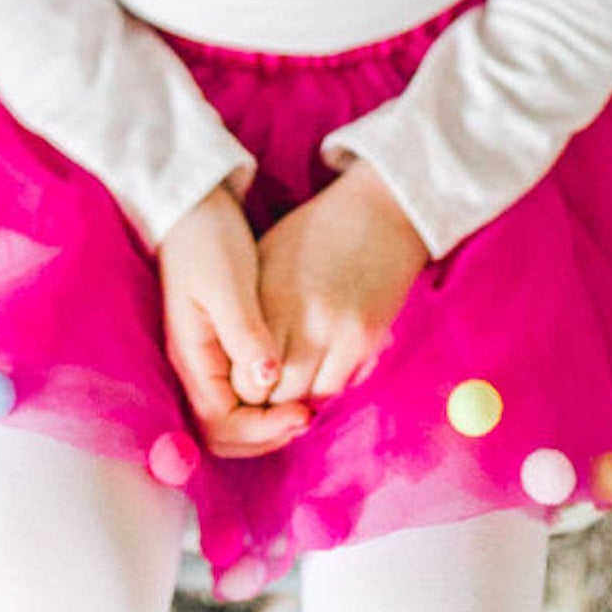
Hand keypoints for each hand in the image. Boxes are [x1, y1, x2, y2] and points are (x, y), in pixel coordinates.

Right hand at [156, 183, 313, 458]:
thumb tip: (266, 381)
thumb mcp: (229, 285)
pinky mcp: (220, 345)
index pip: (219, 424)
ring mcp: (206, 357)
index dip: (262, 430)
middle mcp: (195, 366)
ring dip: (266, 422)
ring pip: (232, 416)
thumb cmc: (208, 240)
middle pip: (223, 431)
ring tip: (305, 407)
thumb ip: (246, 335)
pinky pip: (240, 392)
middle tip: (307, 418)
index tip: (302, 415)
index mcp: (193, 357)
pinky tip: (293, 385)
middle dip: (265, 435)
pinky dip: (266, 402)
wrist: (194, 206)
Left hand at [257, 160, 430, 406]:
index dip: (242, 388)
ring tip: (294, 386)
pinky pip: (340, 387)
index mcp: (266, 298)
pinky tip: (322, 374)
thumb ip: (249, 310)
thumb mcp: (266, 260)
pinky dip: (327, 390)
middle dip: (268, 401)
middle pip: (274, 395)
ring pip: (307, 399)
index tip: (246, 381)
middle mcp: (298, 319)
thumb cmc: (315, 232)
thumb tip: (231, 357)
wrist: (379, 210)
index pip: (243, 377)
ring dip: (298, 400)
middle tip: (269, 393)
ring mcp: (335, 331)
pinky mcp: (365, 338)